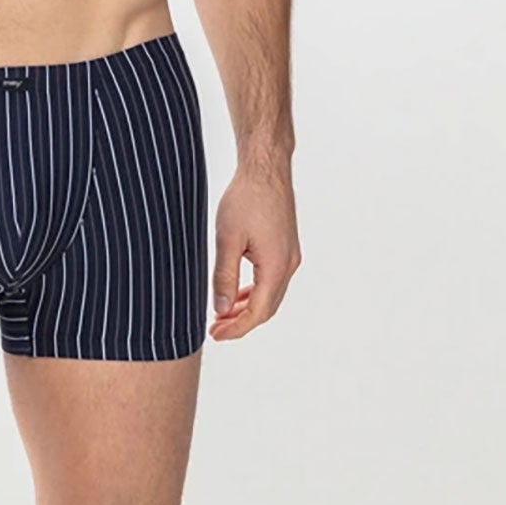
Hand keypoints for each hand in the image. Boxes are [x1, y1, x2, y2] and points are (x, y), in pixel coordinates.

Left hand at [209, 160, 300, 339]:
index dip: (236, 328)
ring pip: (270, 295)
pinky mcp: (286, 248)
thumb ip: (224, 277)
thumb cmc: (246, 199)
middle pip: (267, 308)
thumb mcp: (227, 240)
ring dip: (248, 308)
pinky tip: (238, 294)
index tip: (215, 334)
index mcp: (276, 266)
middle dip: (241, 322)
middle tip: (215, 330)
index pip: (258, 311)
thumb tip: (222, 309)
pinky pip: (272, 280)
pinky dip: (255, 291)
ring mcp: (290, 256)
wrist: (265, 170)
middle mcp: (288, 264)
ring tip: (223, 315)